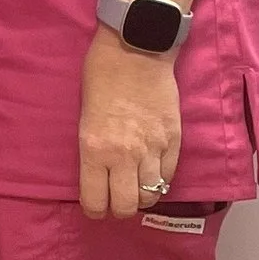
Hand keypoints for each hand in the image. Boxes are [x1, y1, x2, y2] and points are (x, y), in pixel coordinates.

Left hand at [78, 29, 182, 220]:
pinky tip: (152, 173)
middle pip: (126, 206)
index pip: (95, 201)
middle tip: (116, 199)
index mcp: (94, 148)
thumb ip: (93, 150)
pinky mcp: (174, 140)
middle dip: (119, 208)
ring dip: (141, 195)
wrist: (137, 50)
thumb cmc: (101, 76)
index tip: (95, 205)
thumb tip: (100, 176)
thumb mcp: (84, 117)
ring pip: (150, 195)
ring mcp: (152, 148)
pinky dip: (160, 180)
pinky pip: (169, 175)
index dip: (94, 209)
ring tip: (135, 186)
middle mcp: (123, 155)